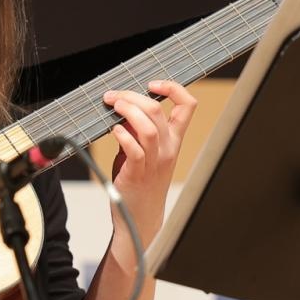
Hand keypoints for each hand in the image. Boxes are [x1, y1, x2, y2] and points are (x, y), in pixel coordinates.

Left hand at [102, 79, 197, 238]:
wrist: (139, 216)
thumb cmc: (140, 181)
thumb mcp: (144, 151)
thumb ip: (137, 129)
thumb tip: (123, 106)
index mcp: (173, 140)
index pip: (187, 106)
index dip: (173, 88)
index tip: (153, 83)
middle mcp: (167, 148)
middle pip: (157, 110)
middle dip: (132, 96)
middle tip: (113, 96)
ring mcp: (154, 161)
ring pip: (148, 127)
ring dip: (127, 111)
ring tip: (112, 106)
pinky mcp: (137, 173)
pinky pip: (135, 150)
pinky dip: (123, 136)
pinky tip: (114, 130)